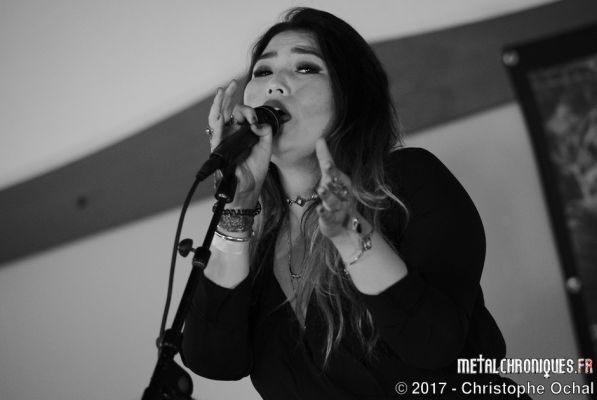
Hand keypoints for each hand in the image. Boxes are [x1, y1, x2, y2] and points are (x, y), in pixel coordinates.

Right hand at [207, 80, 272, 206]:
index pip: (240, 114)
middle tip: (232, 83)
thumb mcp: (266, 147)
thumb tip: (257, 123)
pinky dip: (217, 121)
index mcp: (240, 133)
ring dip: (219, 103)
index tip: (256, 120)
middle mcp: (229, 135)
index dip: (249, 112)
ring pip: (217, 117)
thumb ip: (265, 132)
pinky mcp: (219, 149)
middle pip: (226, 111)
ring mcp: (222, 141)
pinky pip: (215, 133)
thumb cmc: (255, 170)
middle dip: (228, 96)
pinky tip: (219, 111)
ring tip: (222, 90)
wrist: (249, 188)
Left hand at [315, 139, 370, 241]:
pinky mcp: (332, 220)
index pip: (335, 172)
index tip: (327, 159)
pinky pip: (328, 216)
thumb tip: (320, 138)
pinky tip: (320, 209)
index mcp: (341, 182)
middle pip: (336, 184)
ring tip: (322, 189)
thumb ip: (325, 159)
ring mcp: (338, 208)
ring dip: (328, 195)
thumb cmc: (337, 197)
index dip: (331, 166)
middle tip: (327, 167)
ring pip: (333, 200)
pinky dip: (324, 213)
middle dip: (332, 176)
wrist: (345, 227)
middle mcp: (342, 194)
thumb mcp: (331, 178)